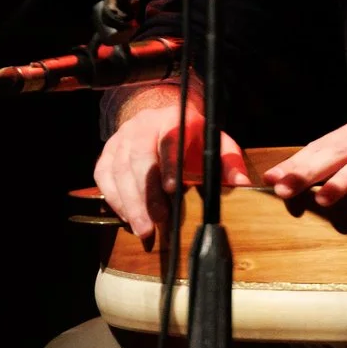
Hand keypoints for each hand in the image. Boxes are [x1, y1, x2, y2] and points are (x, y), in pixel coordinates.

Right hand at [93, 102, 250, 242]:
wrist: (161, 118)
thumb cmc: (192, 138)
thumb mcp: (215, 143)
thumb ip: (228, 162)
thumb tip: (242, 183)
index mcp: (173, 118)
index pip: (169, 138)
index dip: (169, 163)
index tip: (173, 190)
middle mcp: (142, 125)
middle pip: (139, 157)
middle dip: (147, 193)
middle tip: (157, 221)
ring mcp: (121, 138)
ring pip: (119, 170)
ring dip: (131, 203)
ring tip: (144, 230)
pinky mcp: (107, 153)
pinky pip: (104, 177)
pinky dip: (115, 200)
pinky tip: (128, 219)